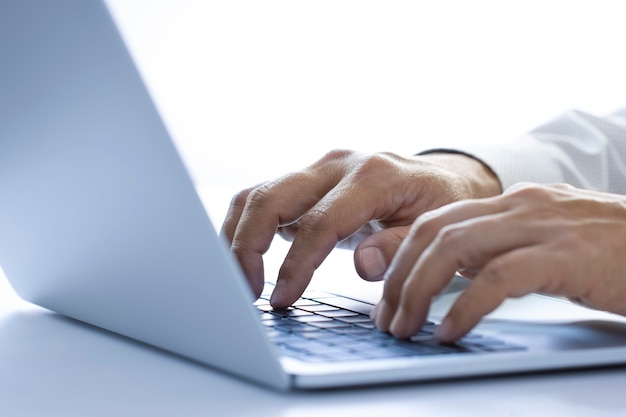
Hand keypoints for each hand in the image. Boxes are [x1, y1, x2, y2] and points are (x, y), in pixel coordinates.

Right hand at [220, 149, 500, 306]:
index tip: (281, 299)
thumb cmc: (440, 206)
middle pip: (272, 197)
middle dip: (247, 246)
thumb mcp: (434, 230)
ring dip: (237, 235)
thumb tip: (362, 265)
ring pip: (257, 193)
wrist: (441, 179)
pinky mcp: (307, 180)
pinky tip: (245, 258)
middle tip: (245, 291)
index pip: (320, 223)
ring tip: (237, 278)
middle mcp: (337, 164)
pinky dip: (246, 226)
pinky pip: (263, 197)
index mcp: (373, 176)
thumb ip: (399, 246)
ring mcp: (318, 168)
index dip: (297, 265)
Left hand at [373, 183, 625, 341]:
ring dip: (418, 292)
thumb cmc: (615, 252)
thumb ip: (505, 248)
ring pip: (454, 250)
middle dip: (400, 277)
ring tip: (405, 328)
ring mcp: (542, 226)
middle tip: (387, 317)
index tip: (387, 294)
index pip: (437, 221)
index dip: (402, 257)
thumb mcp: (550, 241)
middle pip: (434, 233)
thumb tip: (457, 277)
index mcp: (513, 202)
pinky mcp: (566, 256)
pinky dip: (464, 307)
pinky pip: (496, 279)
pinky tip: (449, 332)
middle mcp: (520, 205)